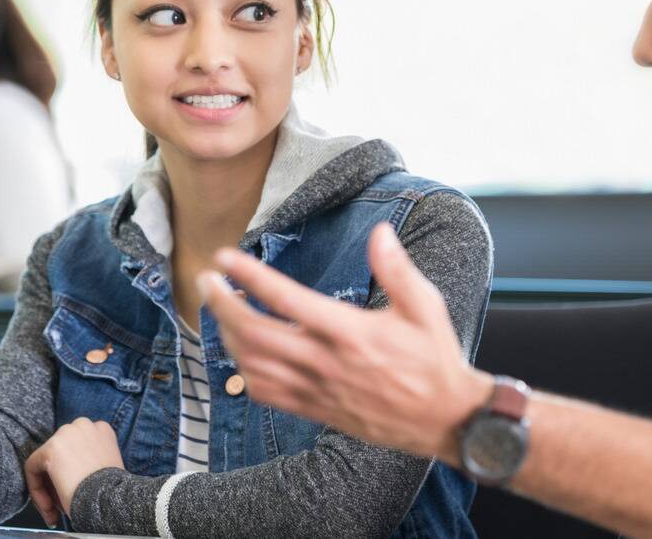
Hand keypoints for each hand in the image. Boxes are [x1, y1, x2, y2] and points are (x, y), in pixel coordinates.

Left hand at [23, 418, 124, 524]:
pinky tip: (49, 508)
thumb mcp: (107, 467)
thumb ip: (90, 460)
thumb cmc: (112, 492)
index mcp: (101, 429)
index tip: (74, 489)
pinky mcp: (50, 449)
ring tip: (55, 509)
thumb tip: (70, 472)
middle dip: (58, 478)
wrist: (109, 500)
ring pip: (45, 461)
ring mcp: (66, 434)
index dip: (73, 470)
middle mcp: (84, 425)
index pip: (77, 446)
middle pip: (60, 451)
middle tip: (61, 503)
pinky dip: (37, 490)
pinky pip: (33, 469)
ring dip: (48, 486)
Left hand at [200, 223, 492, 462]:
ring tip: (220, 309)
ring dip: (226, 334)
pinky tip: (241, 350)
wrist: (444, 419)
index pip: (285, 299)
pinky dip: (242, 371)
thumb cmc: (434, 359)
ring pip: (251, 364)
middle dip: (221, 303)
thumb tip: (380, 231)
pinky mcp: (314, 409)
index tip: (225, 256)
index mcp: (350, 332)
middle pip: (253, 332)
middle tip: (207, 280)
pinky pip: (264, 393)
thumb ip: (397, 269)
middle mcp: (326, 362)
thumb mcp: (426, 307)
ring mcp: (316, 389)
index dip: (249, 275)